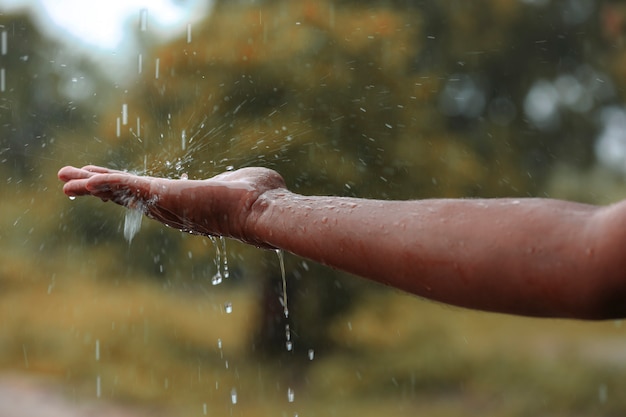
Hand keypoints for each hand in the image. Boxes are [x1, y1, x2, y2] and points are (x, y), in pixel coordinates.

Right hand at [58, 165, 285, 244]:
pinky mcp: (165, 197)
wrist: (263, 210)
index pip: (145, 194)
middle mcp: (170, 208)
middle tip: (69, 182)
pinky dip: (103, 183)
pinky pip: (127, 188)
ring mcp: (166, 204)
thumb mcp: (237, 183)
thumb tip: (238, 182)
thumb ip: (231, 183)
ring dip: (90, 185)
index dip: (122, 188)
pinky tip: (81, 179)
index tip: (104, 181)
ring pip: (119, 192)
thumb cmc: (260, 198)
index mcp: (183, 202)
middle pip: (124, 196)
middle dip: (96, 188)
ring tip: (64, 179)